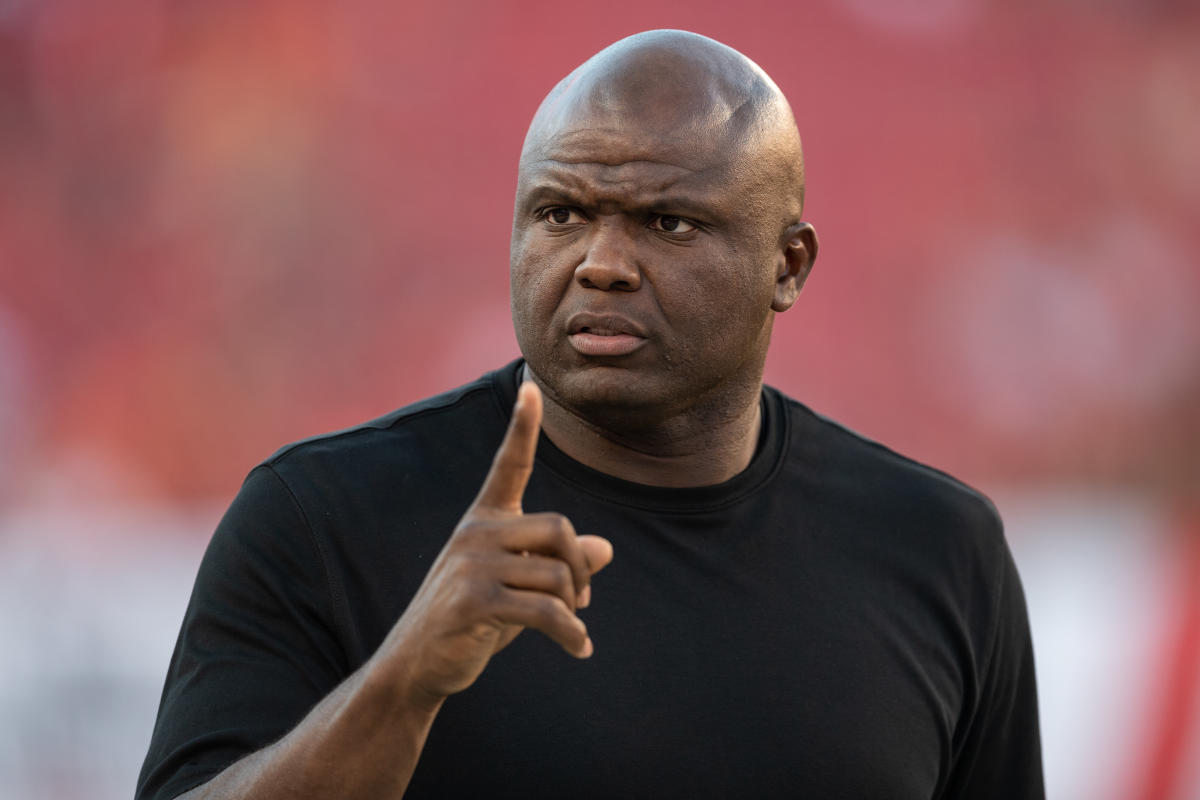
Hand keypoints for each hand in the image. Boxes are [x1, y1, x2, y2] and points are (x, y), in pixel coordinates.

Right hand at [379, 381, 613, 703]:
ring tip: (570, 630)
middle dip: (580, 569)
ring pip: (557, 575)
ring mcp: (471, 565)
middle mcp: (476, 532)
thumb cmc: (474, 620)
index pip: (509, 464)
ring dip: (574, 609)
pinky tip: (580, 649)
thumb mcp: (520, 586)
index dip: (523, 426)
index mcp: (485, 519)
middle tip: (583, 601)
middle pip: (560, 529)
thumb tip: (606, 548)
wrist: (420, 664)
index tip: (532, 387)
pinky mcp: (474, 601)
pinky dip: (570, 633)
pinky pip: (546, 611)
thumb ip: (558, 563)